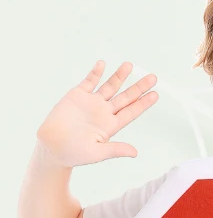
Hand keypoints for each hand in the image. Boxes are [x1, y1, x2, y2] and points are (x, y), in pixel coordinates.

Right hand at [36, 60, 158, 167]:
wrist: (52, 146)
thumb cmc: (74, 153)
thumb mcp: (98, 153)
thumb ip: (116, 150)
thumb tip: (135, 152)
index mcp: (110, 126)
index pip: (131, 112)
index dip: (143, 104)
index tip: (155, 95)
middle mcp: (104, 112)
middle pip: (125, 97)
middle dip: (139, 87)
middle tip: (153, 77)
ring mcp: (91, 102)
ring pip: (109, 86)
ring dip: (119, 76)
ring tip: (130, 65)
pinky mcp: (77, 96)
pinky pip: (88, 82)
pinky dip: (95, 73)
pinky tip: (103, 64)